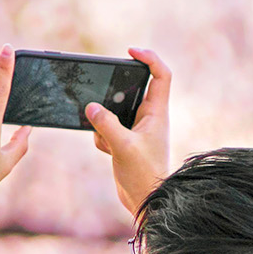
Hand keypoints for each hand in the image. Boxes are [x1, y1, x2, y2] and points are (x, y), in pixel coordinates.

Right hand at [85, 46, 171, 216]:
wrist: (146, 201)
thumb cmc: (144, 175)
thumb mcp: (123, 147)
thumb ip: (106, 124)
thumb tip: (91, 107)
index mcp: (156, 113)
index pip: (161, 75)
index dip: (149, 58)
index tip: (130, 52)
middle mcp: (148, 118)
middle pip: (133, 90)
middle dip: (114, 94)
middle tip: (102, 96)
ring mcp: (136, 129)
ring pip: (115, 110)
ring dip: (104, 121)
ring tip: (107, 138)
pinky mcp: (126, 141)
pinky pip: (108, 128)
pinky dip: (102, 137)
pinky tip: (107, 151)